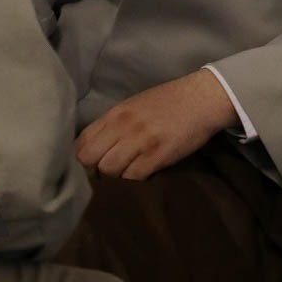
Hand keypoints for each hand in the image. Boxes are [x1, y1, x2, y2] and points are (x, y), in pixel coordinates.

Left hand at [74, 69, 238, 179]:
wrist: (202, 98)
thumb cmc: (168, 102)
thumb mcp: (134, 106)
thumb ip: (113, 125)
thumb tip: (95, 149)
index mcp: (115, 113)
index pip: (82, 142)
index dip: (79, 160)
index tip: (87, 169)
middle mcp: (123, 125)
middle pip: (89, 159)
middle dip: (93, 172)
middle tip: (104, 179)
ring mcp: (140, 140)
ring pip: (109, 170)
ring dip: (114, 179)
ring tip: (124, 179)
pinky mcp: (157, 154)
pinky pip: (133, 177)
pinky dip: (133, 183)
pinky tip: (141, 178)